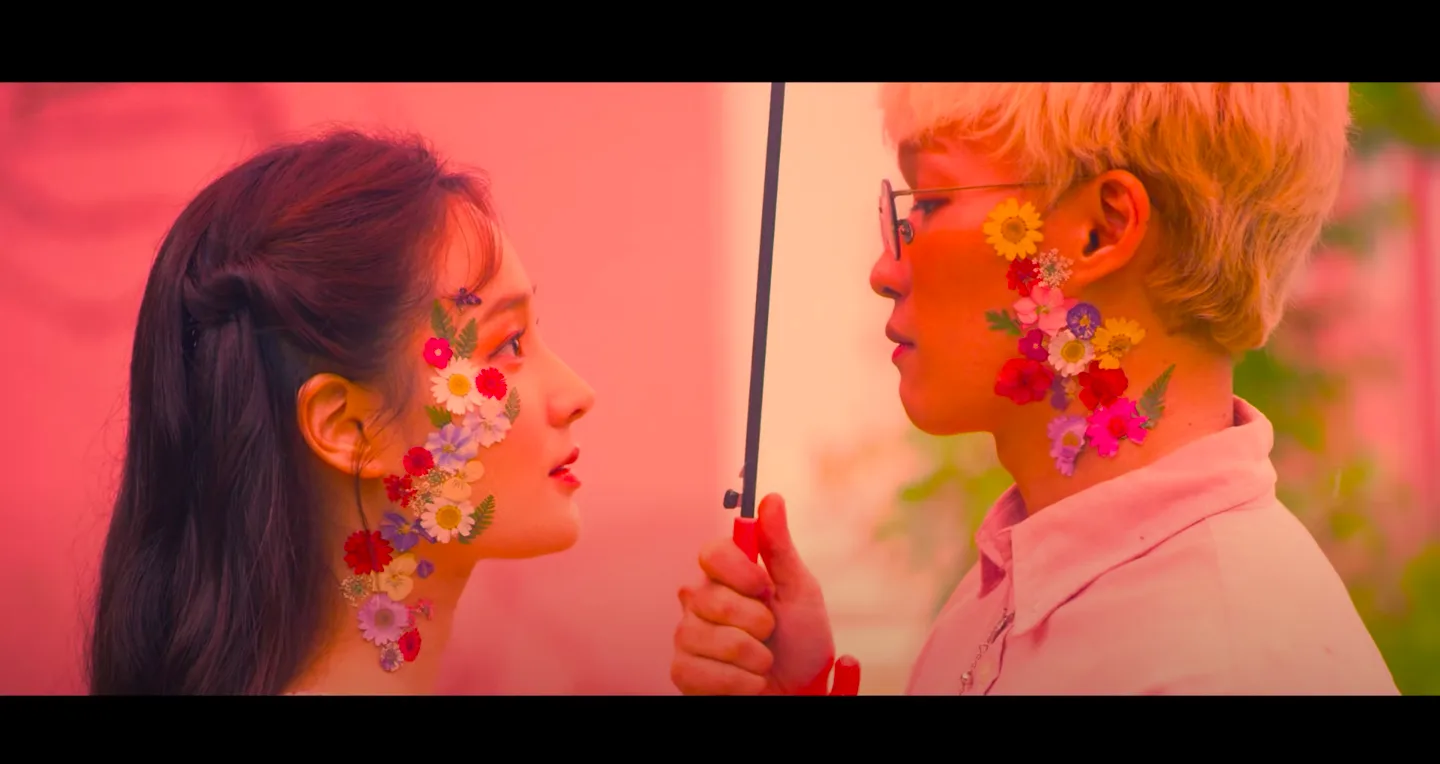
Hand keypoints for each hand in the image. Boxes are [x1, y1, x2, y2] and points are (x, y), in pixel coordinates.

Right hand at [672, 493, 836, 694]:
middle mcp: (698, 602)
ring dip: (752, 657)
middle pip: (710, 597)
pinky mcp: (683, 672)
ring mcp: (687, 637)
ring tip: (763, 662)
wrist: (803, 691)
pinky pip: (699, 671)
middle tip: (771, 634)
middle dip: (755, 622)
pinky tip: (749, 683)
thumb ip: (779, 547)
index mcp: (725, 576)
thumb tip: (772, 499)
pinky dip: (737, 682)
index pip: (710, 553)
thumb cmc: (803, 642)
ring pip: (708, 637)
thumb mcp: (800, 591)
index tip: (765, 588)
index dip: (739, 571)